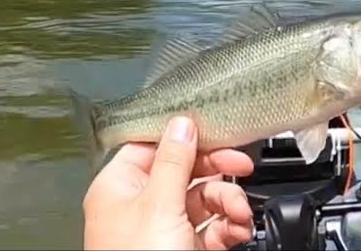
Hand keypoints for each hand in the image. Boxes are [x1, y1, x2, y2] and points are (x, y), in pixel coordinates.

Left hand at [83, 116, 255, 250]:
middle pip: (183, 170)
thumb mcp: (159, 205)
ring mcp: (161, 230)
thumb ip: (174, 161)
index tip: (214, 131)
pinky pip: (210, 228)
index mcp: (118, 186)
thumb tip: (182, 122)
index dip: (184, 136)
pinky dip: (228, 226)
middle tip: (242, 167)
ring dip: (228, 202)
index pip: (152, 145)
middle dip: (216, 171)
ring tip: (241, 213)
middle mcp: (138, 205)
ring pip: (202, 200)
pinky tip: (239, 230)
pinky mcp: (182, 250)